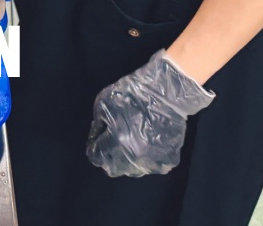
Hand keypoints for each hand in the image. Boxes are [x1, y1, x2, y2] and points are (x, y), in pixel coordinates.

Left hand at [86, 50, 214, 177]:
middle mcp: (134, 157)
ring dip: (129, 160)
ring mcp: (153, 160)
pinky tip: (147, 143)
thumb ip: (97, 126)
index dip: (94, 149)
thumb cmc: (131, 94)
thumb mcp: (103, 103)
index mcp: (116, 143)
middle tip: (113, 145)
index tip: (96, 143)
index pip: (97, 157)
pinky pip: (153, 165)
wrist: (165, 92)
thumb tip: (96, 139)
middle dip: (109, 159)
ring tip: (132, 143)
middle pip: (114, 168)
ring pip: (134, 170)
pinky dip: (148, 158)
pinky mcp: (168, 159)